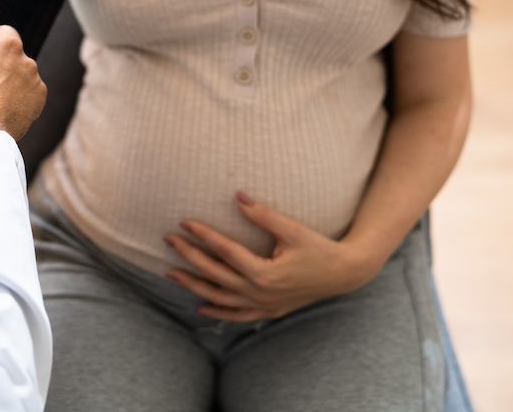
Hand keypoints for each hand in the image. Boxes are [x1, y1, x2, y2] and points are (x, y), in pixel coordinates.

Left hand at [163, 192, 383, 322]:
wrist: (344, 274)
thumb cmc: (319, 248)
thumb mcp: (293, 229)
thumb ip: (263, 215)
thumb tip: (238, 197)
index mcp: (264, 273)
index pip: (224, 251)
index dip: (202, 235)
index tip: (184, 222)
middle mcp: (259, 293)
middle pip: (214, 275)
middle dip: (189, 257)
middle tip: (168, 240)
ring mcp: (262, 306)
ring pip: (219, 298)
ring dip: (194, 286)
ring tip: (171, 273)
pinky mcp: (268, 312)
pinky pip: (237, 316)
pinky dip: (217, 311)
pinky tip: (200, 307)